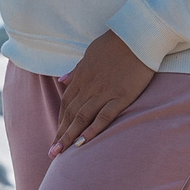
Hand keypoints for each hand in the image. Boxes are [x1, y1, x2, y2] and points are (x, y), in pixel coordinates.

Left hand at [52, 30, 154, 155]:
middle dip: (60, 134)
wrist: (137, 35)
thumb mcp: (90, 53)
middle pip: (70, 114)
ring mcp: (104, 92)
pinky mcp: (121, 95)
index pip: (66, 103)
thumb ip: (76, 70)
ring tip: (61, 154)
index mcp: (82, 76)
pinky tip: (83, 143)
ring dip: (69, 137)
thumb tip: (61, 80)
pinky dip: (92, 130)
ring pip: (82, 118)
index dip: (60, 121)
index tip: (56, 136)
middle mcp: (89, 86)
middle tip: (52, 153)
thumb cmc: (115, 43)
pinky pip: (104, 116)